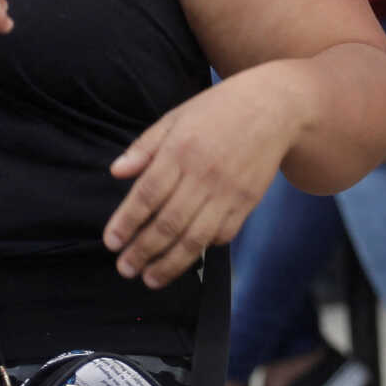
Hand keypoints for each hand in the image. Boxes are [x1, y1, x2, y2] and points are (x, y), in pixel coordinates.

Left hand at [101, 69, 304, 288]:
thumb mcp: (176, 117)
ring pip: (195, 238)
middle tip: (125, 269)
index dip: (126, 222)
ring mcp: (228, 192)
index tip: (111, 243)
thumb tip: (116, 172)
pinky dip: (203, 248)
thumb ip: (144, 147)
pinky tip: (186, 257)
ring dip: (170, 263)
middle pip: (168, 224)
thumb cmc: (218, 110)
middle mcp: (203, 175)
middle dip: (143, 251)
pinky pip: (223, 234)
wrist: (274, 107)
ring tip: (150, 279)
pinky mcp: (247, 202)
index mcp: (180, 150)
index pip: (147, 195)